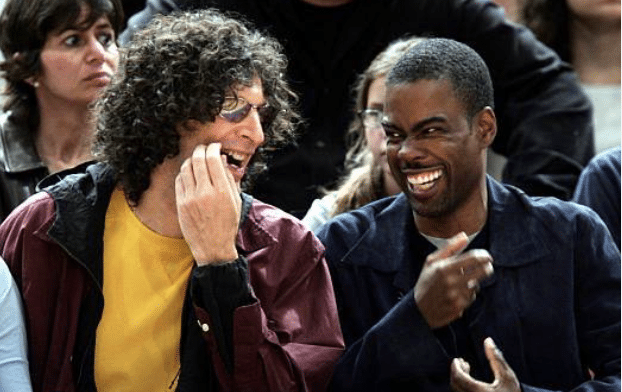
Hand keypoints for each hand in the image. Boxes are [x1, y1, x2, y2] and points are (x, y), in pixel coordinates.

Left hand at [175, 143, 241, 265]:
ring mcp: (191, 198)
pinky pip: (179, 181)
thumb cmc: (227, 225)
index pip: (214, 159)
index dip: (213, 148)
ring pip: (186, 168)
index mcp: (222, 191)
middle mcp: (205, 192)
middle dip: (201, 150)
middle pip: (198, 160)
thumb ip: (230, 179)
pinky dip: (184, 173)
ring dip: (192, 160)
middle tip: (204, 149)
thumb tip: (221, 159)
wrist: (213, 247)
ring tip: (197, 160)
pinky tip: (189, 174)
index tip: (215, 146)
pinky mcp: (181, 204)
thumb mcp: (236, 201)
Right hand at [414, 232, 493, 328]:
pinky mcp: (458, 307)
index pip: (473, 258)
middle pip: (481, 272)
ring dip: (473, 283)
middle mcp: (451, 282)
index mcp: (444, 268)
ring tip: (462, 283)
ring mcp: (455, 296)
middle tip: (487, 267)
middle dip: (487, 268)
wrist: (417, 308)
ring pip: (476, 286)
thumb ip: (449, 247)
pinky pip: (471, 298)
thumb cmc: (426, 281)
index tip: (487, 256)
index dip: (484, 256)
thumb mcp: (431, 261)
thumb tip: (464, 235)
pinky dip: (468, 295)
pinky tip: (458, 294)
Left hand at [450, 338, 519, 391]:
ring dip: (458, 378)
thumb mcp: (507, 376)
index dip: (455, 368)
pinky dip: (461, 386)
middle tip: (460, 362)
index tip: (457, 360)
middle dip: (456, 371)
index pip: (459, 378)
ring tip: (465, 368)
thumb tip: (488, 340)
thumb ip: (496, 358)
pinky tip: (467, 380)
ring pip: (457, 390)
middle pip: (455, 385)